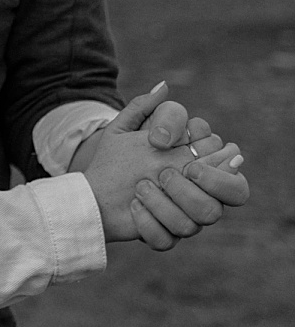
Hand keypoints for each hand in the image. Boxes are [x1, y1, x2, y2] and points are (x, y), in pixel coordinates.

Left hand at [81, 85, 246, 242]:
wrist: (90, 191)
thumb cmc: (115, 158)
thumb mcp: (123, 128)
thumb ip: (144, 107)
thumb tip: (163, 87)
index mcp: (201, 159)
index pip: (230, 157)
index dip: (213, 156)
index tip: (175, 152)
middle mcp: (201, 190)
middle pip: (235, 192)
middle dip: (204, 182)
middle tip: (165, 174)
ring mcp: (187, 215)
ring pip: (204, 218)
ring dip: (170, 202)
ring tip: (141, 188)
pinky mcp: (165, 236)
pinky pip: (168, 239)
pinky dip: (150, 223)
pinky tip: (133, 207)